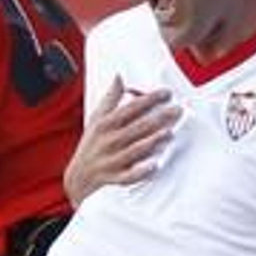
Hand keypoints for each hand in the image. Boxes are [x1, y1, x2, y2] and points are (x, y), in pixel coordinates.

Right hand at [63, 77, 178, 203]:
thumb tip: (119, 76)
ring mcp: (111, 161)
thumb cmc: (91, 145)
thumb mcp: (96, 119)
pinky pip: (129, 176)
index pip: (130, 108)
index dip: (149, 99)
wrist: (78, 178)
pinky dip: (141, 172)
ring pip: (134, 150)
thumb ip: (110, 99)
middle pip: (136, 128)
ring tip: (170, 133)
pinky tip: (155, 165)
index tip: (167, 93)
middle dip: (158, 118)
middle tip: (177, 111)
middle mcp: (108, 141)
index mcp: (105, 124)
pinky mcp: (114, 179)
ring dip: (152, 142)